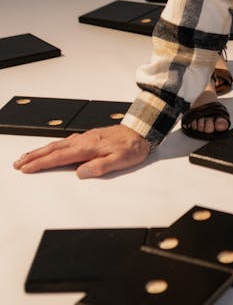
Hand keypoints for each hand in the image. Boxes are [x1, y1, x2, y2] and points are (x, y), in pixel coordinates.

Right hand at [13, 125, 150, 179]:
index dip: (41, 163)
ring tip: (27, 157)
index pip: (59, 157)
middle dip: (34, 156)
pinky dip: (52, 147)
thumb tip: (80, 173)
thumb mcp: (119, 161)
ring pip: (57, 144)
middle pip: (53, 149)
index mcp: (88, 148)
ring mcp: (85, 138)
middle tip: (18, 163)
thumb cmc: (132, 147)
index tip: (26, 168)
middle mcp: (84, 141)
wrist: (142, 131)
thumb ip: (99, 168)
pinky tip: (50, 149)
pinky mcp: (88, 137)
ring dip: (41, 151)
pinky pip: (65, 142)